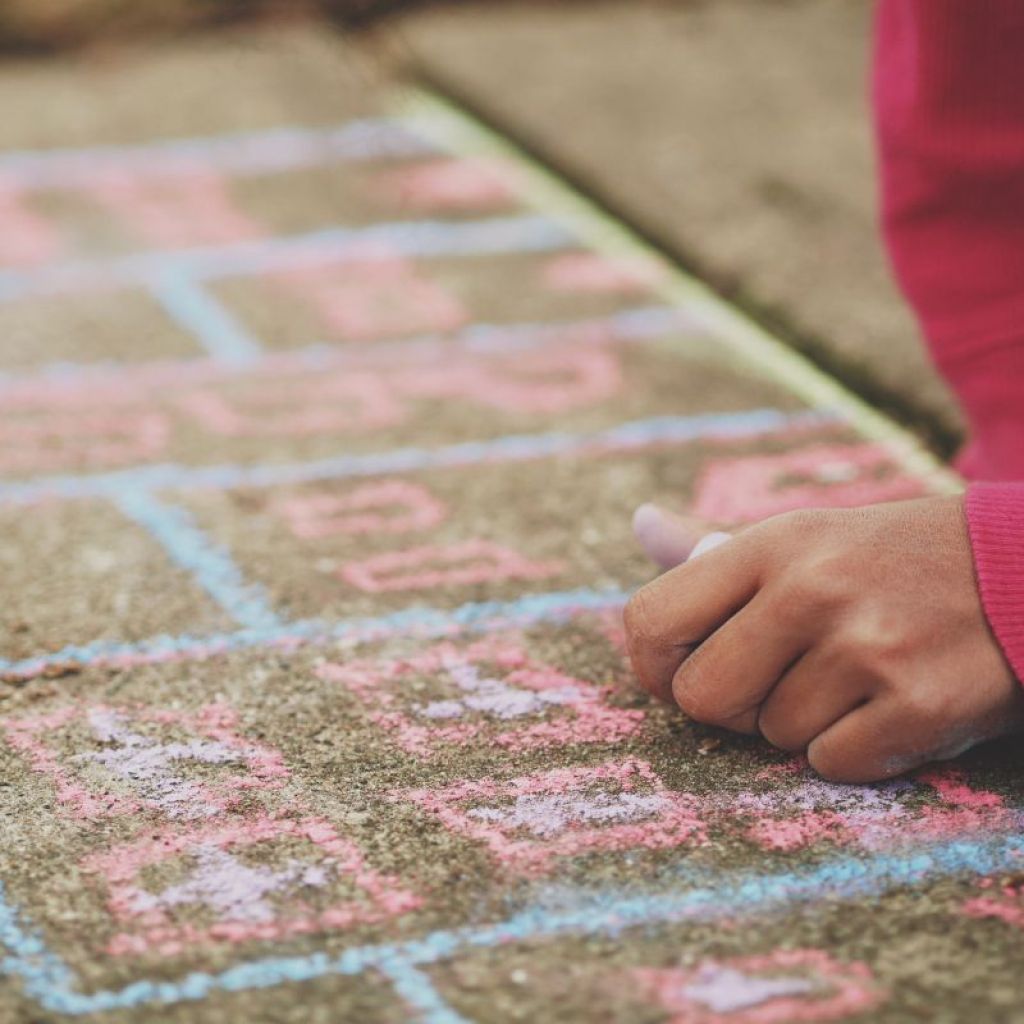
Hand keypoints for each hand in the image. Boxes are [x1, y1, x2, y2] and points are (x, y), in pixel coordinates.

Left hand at [624, 497, 1023, 781]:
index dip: (656, 661)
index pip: (651, 620)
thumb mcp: (801, 536)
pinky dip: (852, 750)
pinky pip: (831, 764)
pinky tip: (885, 706)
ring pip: (771, 737)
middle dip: (728, 704)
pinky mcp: (920, 707)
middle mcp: (812, 590)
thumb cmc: (884, 561)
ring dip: (802, 723)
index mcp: (771, 544)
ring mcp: (868, 649)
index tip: (684, 668)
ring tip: (849, 679)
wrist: (1018, 572)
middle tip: (773, 681)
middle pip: (700, 697)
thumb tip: (640, 524)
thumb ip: (712, 546)